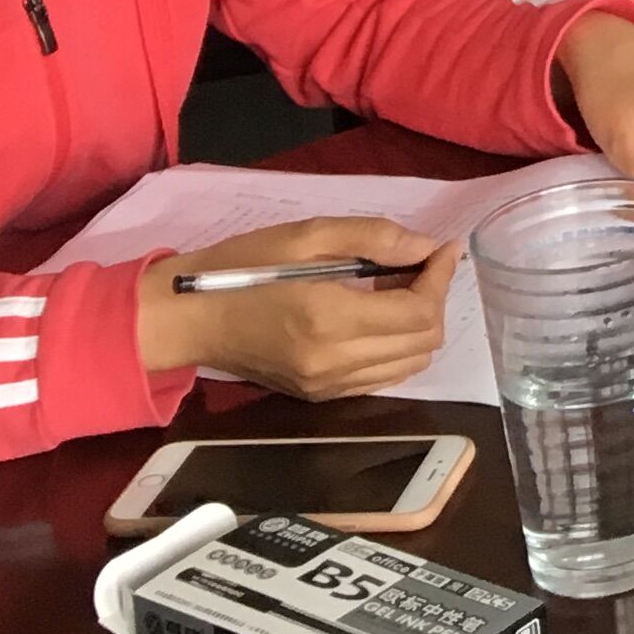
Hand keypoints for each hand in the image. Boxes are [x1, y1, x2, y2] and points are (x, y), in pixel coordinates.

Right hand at [135, 216, 455, 396]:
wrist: (189, 320)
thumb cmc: (241, 268)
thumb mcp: (304, 236)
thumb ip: (372, 238)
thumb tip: (427, 247)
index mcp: (330, 320)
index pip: (418, 311)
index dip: (441, 277)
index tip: (444, 247)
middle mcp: (334, 362)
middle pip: (422, 342)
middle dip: (434, 299)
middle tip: (420, 265)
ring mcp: (327, 386)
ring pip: (408, 364)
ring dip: (418, 325)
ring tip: (399, 289)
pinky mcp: (319, 396)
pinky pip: (381, 377)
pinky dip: (396, 348)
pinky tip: (379, 318)